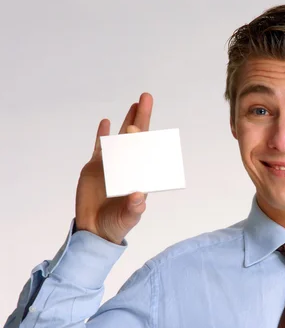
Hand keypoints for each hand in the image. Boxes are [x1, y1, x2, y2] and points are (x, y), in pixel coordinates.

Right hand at [75, 93, 153, 243]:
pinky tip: (106, 122)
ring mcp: (113, 165)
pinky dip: (103, 135)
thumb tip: (139, 197)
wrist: (95, 229)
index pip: (145, 153)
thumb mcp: (127, 218)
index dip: (144, 139)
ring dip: (128, 121)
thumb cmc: (116, 224)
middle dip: (142, 118)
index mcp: (140, 176)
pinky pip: (100, 146)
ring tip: (135, 104)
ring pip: (121, 138)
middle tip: (146, 98)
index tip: (139, 127)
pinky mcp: (96, 167)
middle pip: (138, 139)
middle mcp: (129, 166)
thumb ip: (134, 209)